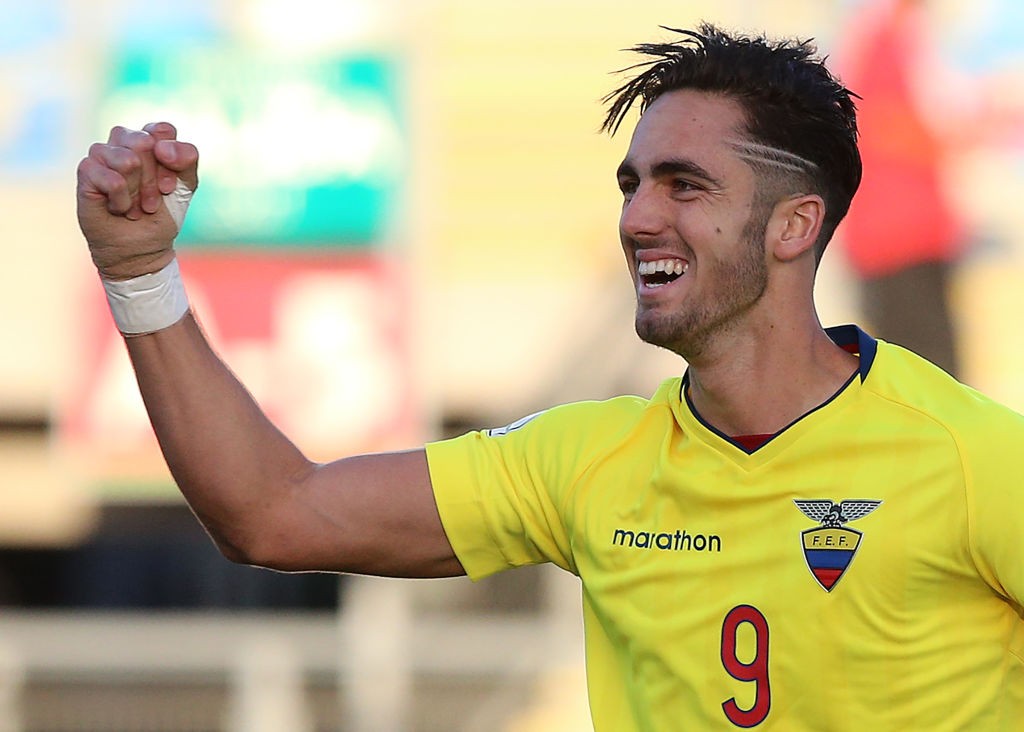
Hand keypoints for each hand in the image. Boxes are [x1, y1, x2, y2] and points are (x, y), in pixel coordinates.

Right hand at [77, 122, 198, 279]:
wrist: (140, 248)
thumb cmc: (161, 215)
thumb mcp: (186, 187)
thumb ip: (187, 159)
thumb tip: (161, 147)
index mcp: (150, 139)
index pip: (162, 130)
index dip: (171, 160)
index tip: (168, 187)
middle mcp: (123, 141)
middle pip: (144, 143)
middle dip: (153, 181)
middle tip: (149, 201)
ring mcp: (102, 153)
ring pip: (127, 159)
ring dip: (136, 192)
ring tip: (133, 205)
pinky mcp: (86, 170)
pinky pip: (112, 178)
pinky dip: (121, 200)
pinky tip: (117, 207)